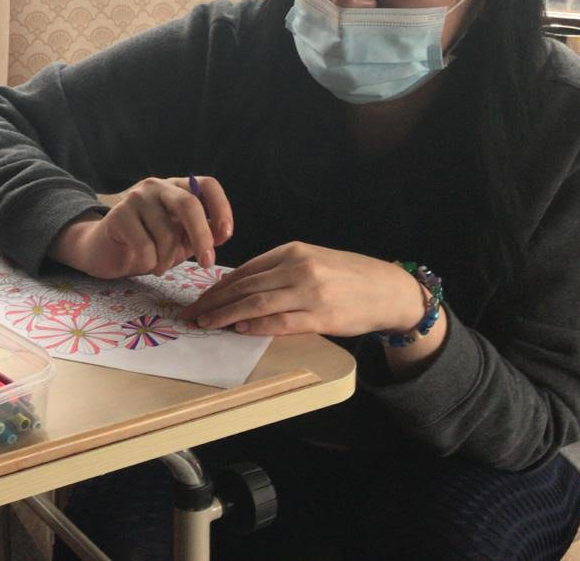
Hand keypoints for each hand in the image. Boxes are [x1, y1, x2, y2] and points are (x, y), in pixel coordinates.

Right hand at [49, 176, 232, 278]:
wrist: (104, 251)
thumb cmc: (147, 244)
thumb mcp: (179, 239)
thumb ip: (199, 234)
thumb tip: (221, 234)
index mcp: (177, 188)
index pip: (207, 185)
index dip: (221, 208)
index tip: (225, 236)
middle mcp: (158, 186)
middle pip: (188, 204)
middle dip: (201, 237)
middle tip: (208, 263)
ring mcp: (136, 197)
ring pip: (166, 232)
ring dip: (168, 259)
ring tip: (161, 267)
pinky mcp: (119, 214)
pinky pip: (145, 245)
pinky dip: (150, 262)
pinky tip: (144, 263)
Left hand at [180, 241, 423, 336]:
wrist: (389, 290)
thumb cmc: (347, 277)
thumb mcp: (312, 261)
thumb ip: (279, 271)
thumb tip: (240, 288)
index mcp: (293, 251)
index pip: (244, 270)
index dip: (217, 287)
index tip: (198, 299)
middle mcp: (298, 267)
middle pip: (244, 286)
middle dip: (213, 302)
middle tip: (190, 314)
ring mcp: (309, 292)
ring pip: (256, 303)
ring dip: (226, 315)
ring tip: (206, 324)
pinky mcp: (321, 316)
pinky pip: (281, 321)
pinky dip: (256, 325)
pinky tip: (239, 329)